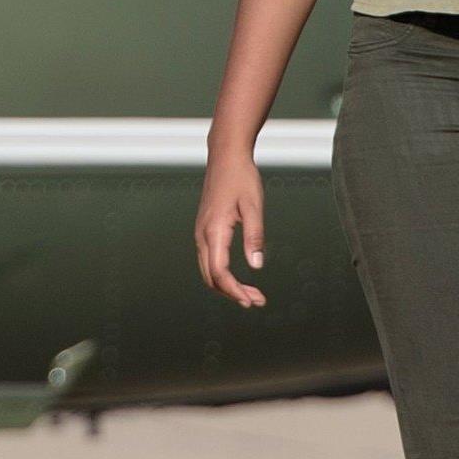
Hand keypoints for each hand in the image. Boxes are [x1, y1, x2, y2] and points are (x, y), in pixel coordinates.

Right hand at [194, 150, 267, 307]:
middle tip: (257, 301)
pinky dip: (222, 273)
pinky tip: (239, 276)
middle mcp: (202, 234)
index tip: (251, 301)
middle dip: (232, 293)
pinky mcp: (205, 229)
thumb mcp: (253, 206)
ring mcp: (201, 232)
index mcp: (214, 231)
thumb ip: (254, 237)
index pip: (219, 272)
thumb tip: (256, 265)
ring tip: (252, 293)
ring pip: (208, 270)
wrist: (225, 157)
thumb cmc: (240, 178)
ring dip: (228, 285)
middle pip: (211, 276)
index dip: (235, 290)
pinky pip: (209, 259)